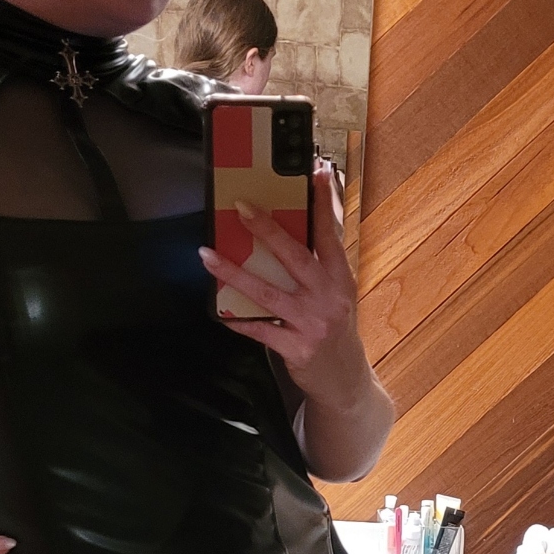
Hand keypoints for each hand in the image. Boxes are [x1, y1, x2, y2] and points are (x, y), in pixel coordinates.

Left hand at [199, 165, 365, 404]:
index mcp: (340, 279)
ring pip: (268, 293)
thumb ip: (322, 263)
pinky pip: (260, 330)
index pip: (330, 234)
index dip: (324, 203)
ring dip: (235, 272)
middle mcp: (327, 298)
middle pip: (295, 257)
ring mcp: (311, 324)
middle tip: (242, 208)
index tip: (316, 172)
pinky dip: (238, 319)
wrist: (344, 380)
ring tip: (209, 256)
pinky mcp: (296, 348)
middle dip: (268, 230)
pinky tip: (219, 309)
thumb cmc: (335, 331)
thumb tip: (306, 223)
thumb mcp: (338, 294)